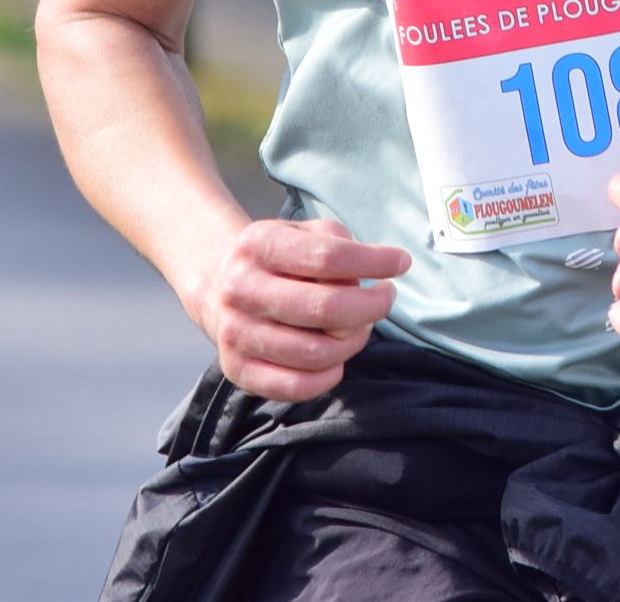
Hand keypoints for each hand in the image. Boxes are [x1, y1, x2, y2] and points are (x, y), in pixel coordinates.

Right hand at [187, 216, 409, 401]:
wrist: (218, 284)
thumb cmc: (279, 258)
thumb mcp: (304, 232)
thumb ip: (337, 245)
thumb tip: (362, 283)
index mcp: (258, 245)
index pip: (327, 258)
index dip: (374, 262)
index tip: (401, 263)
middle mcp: (240, 289)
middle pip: (325, 309)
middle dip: (371, 307)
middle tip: (384, 299)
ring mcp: (236, 334)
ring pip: (315, 353)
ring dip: (353, 342)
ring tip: (360, 326)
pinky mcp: (237, 370)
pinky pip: (296, 387)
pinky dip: (329, 376)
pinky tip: (338, 358)